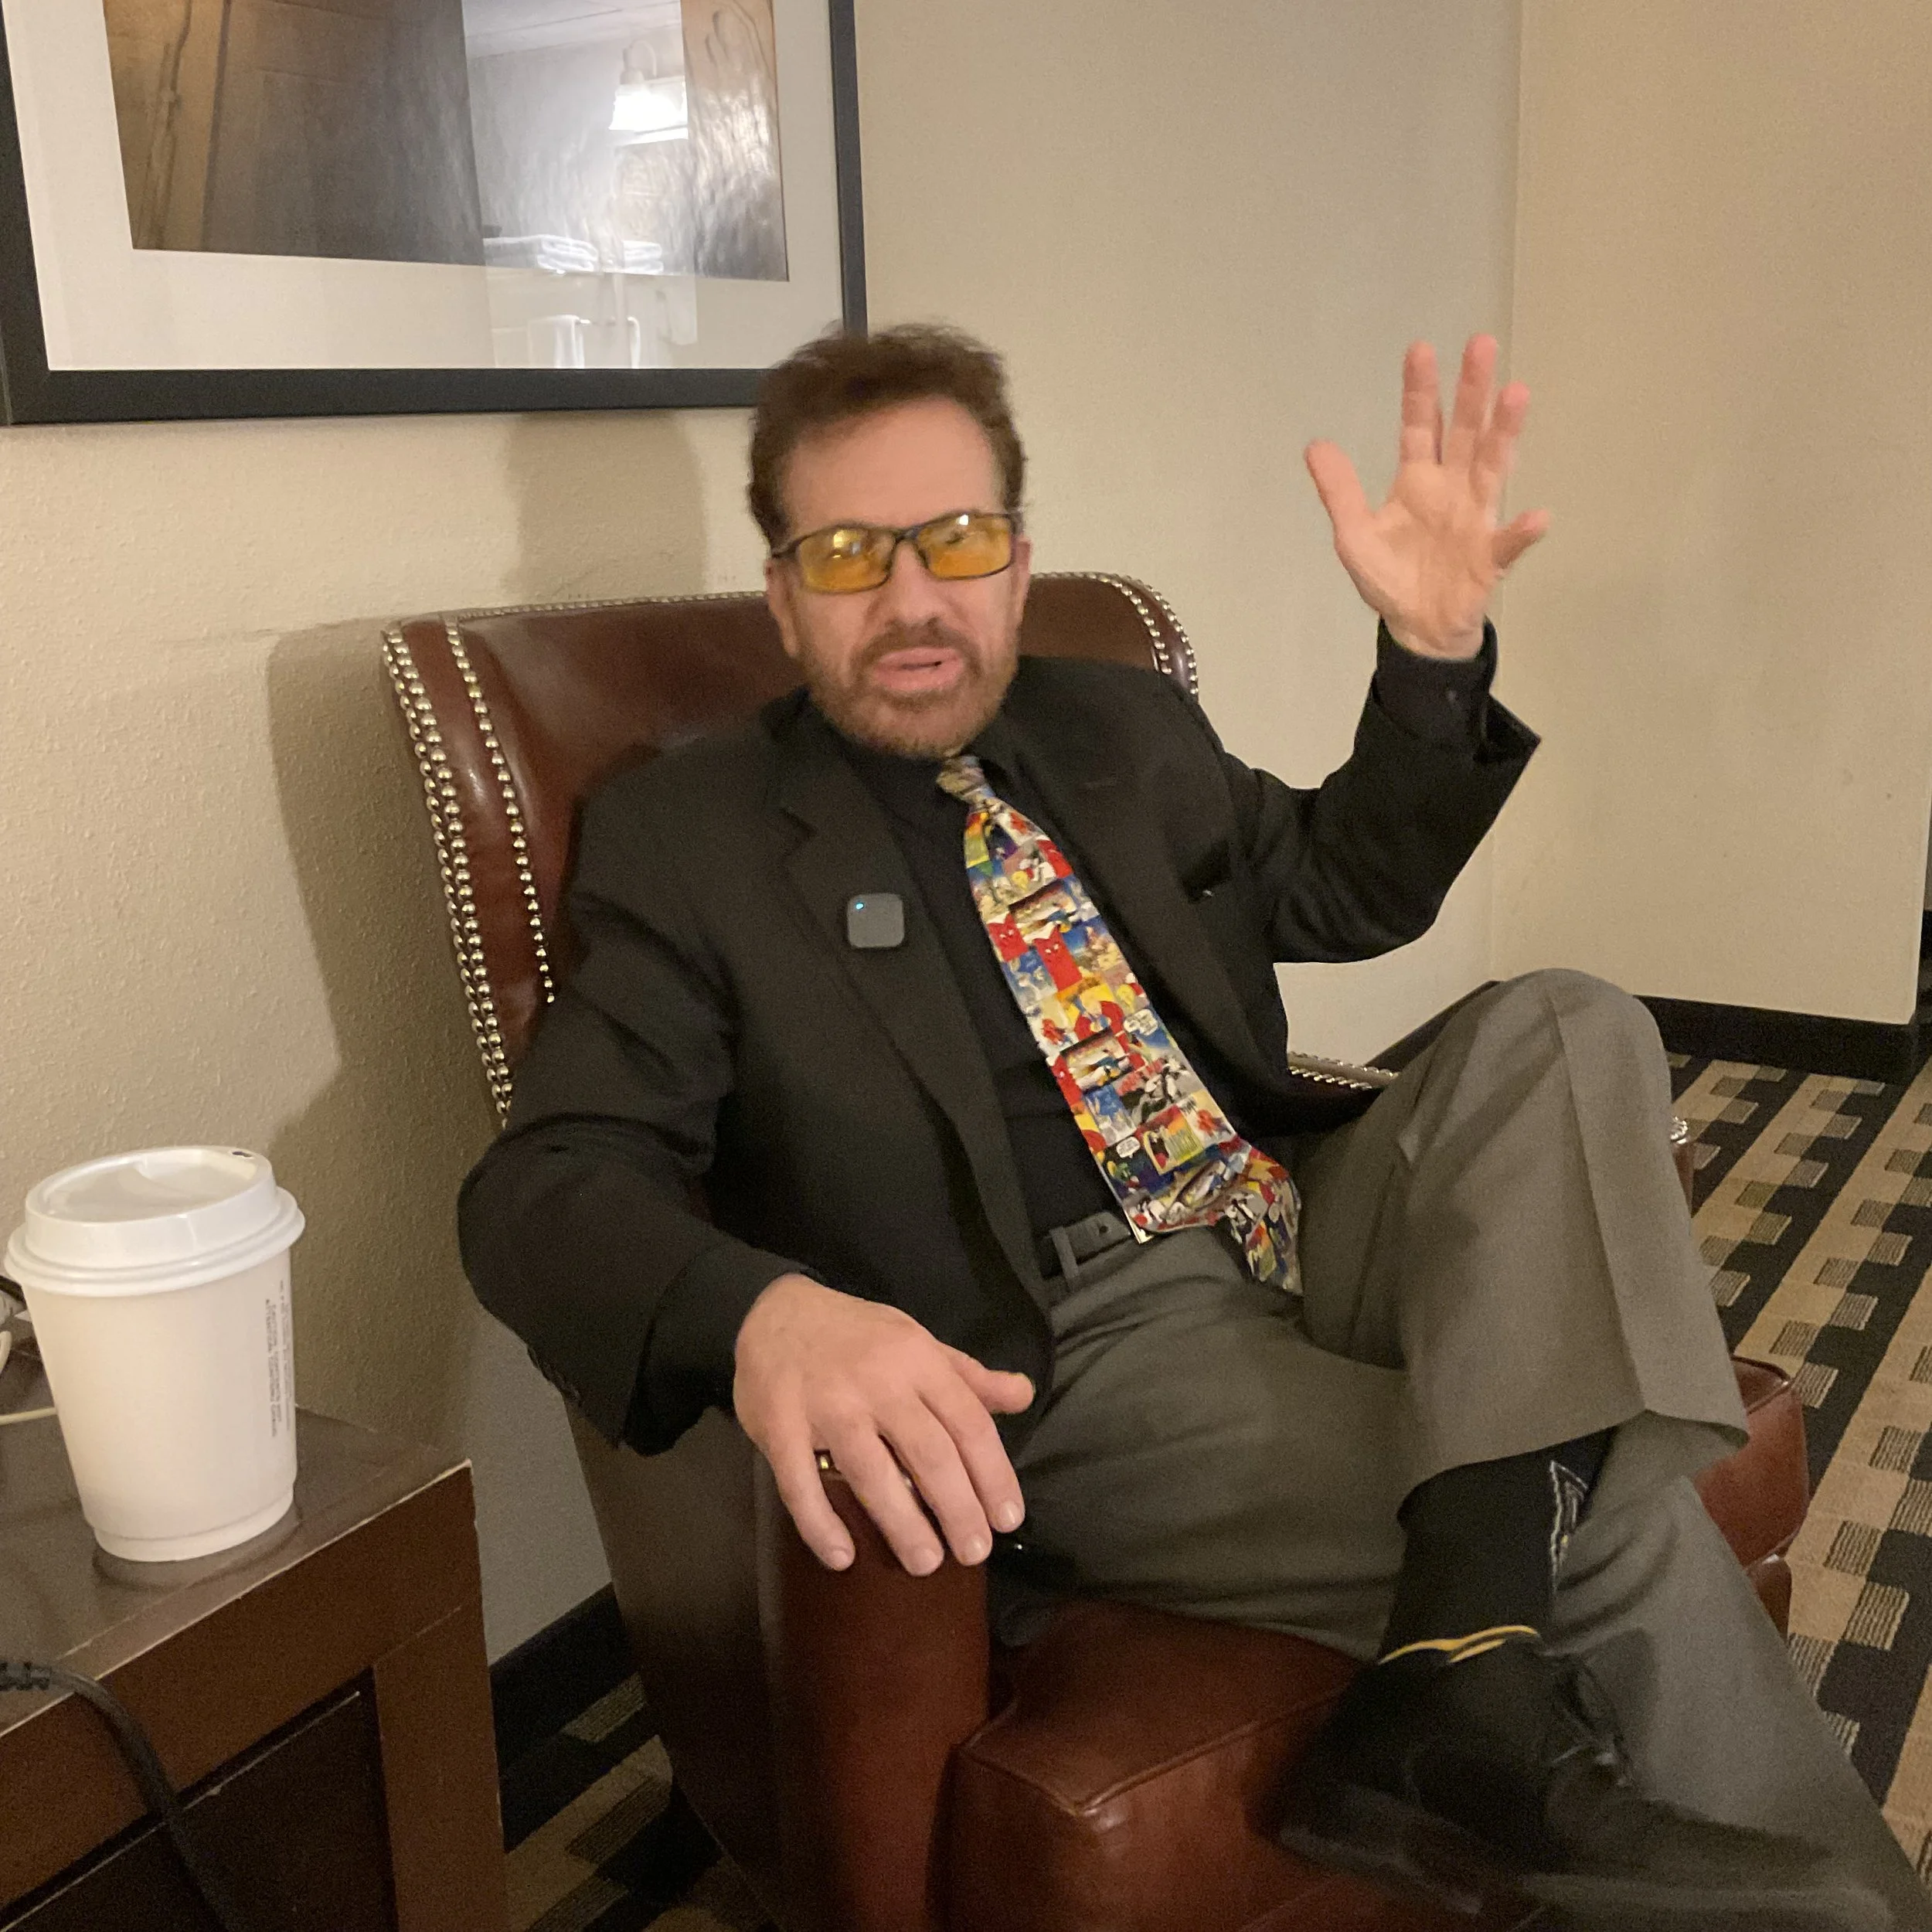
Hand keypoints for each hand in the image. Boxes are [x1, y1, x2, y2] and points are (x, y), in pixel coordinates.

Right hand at [733, 1273, 1034, 1574]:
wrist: (775, 1311)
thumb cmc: (858, 1335)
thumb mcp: (918, 1342)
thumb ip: (969, 1376)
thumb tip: (1025, 1396)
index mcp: (916, 1359)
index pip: (967, 1421)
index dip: (993, 1473)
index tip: (1008, 1519)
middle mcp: (876, 1381)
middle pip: (927, 1451)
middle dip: (957, 1507)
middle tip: (974, 1553)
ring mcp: (825, 1404)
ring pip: (870, 1470)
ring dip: (901, 1522)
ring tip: (925, 1563)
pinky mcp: (778, 1425)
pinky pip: (799, 1483)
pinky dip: (820, 1523)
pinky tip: (843, 1557)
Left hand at [1304, 335, 1549, 659]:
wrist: (1417, 628)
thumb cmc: (1390, 577)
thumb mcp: (1353, 535)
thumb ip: (1339, 492)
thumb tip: (1315, 445)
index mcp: (1417, 480)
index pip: (1420, 426)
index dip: (1420, 391)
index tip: (1421, 349)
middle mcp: (1452, 488)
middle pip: (1464, 431)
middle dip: (1472, 391)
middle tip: (1481, 344)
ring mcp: (1475, 518)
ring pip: (1493, 468)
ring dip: (1505, 433)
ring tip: (1516, 395)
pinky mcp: (1488, 557)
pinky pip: (1508, 543)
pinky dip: (1522, 532)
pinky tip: (1535, 517)